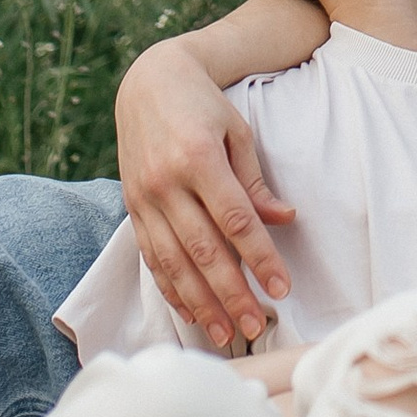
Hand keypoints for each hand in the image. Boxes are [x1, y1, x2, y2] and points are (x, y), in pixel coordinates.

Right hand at [113, 42, 297, 349]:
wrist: (148, 83)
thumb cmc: (203, 106)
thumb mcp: (237, 132)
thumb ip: (255, 181)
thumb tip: (284, 220)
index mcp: (198, 158)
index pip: (235, 220)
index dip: (260, 258)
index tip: (282, 288)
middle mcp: (166, 182)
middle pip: (203, 250)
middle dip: (232, 293)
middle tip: (257, 325)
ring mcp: (144, 198)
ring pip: (174, 262)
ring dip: (200, 303)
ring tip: (226, 334)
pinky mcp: (132, 208)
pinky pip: (151, 257)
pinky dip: (170, 289)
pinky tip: (190, 313)